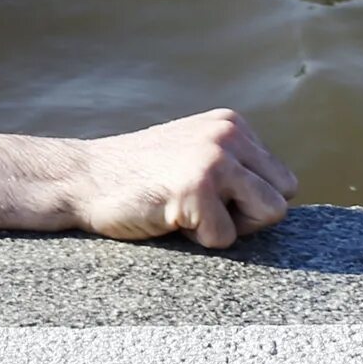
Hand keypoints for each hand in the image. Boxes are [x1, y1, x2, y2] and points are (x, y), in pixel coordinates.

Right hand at [72, 109, 295, 247]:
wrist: (80, 180)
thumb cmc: (137, 178)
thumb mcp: (194, 153)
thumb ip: (235, 163)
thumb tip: (282, 196)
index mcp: (231, 123)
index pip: (280, 179)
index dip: (247, 199)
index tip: (203, 192)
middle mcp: (227, 133)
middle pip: (283, 196)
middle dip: (247, 214)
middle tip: (198, 206)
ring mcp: (214, 158)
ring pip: (270, 214)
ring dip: (229, 226)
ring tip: (187, 210)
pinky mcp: (197, 188)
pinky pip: (226, 237)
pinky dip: (197, 240)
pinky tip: (166, 216)